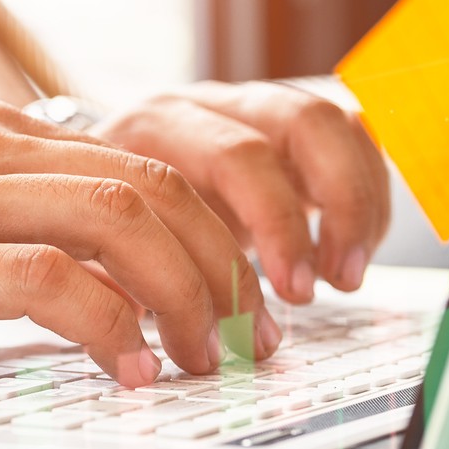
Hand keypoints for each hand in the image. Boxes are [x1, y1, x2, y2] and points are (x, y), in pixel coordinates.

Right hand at [0, 100, 273, 385]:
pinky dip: (111, 329)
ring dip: (185, 296)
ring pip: (122, 221)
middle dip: (223, 265)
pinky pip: (51, 283)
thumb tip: (85, 272)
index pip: (143, 161)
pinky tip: (130, 373)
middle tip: (249, 336)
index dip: (212, 229)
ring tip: (205, 360)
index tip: (240, 293)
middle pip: (153, 185)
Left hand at [93, 81, 389, 301]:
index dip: (278, 224)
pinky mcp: (285, 129)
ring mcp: (252, 109)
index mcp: (157, 125)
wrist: (82, 173)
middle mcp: (211, 105)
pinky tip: (352, 247)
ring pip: (335, 123)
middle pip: (302, 122)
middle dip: (337, 206)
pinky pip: (350, 137)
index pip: (239, 156)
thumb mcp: (90, 241)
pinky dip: (366, 193)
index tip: (294, 291)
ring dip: (359, 201)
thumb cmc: (92, 217)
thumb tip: (135, 342)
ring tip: (346, 273)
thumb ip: (114, 281)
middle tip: (333, 281)